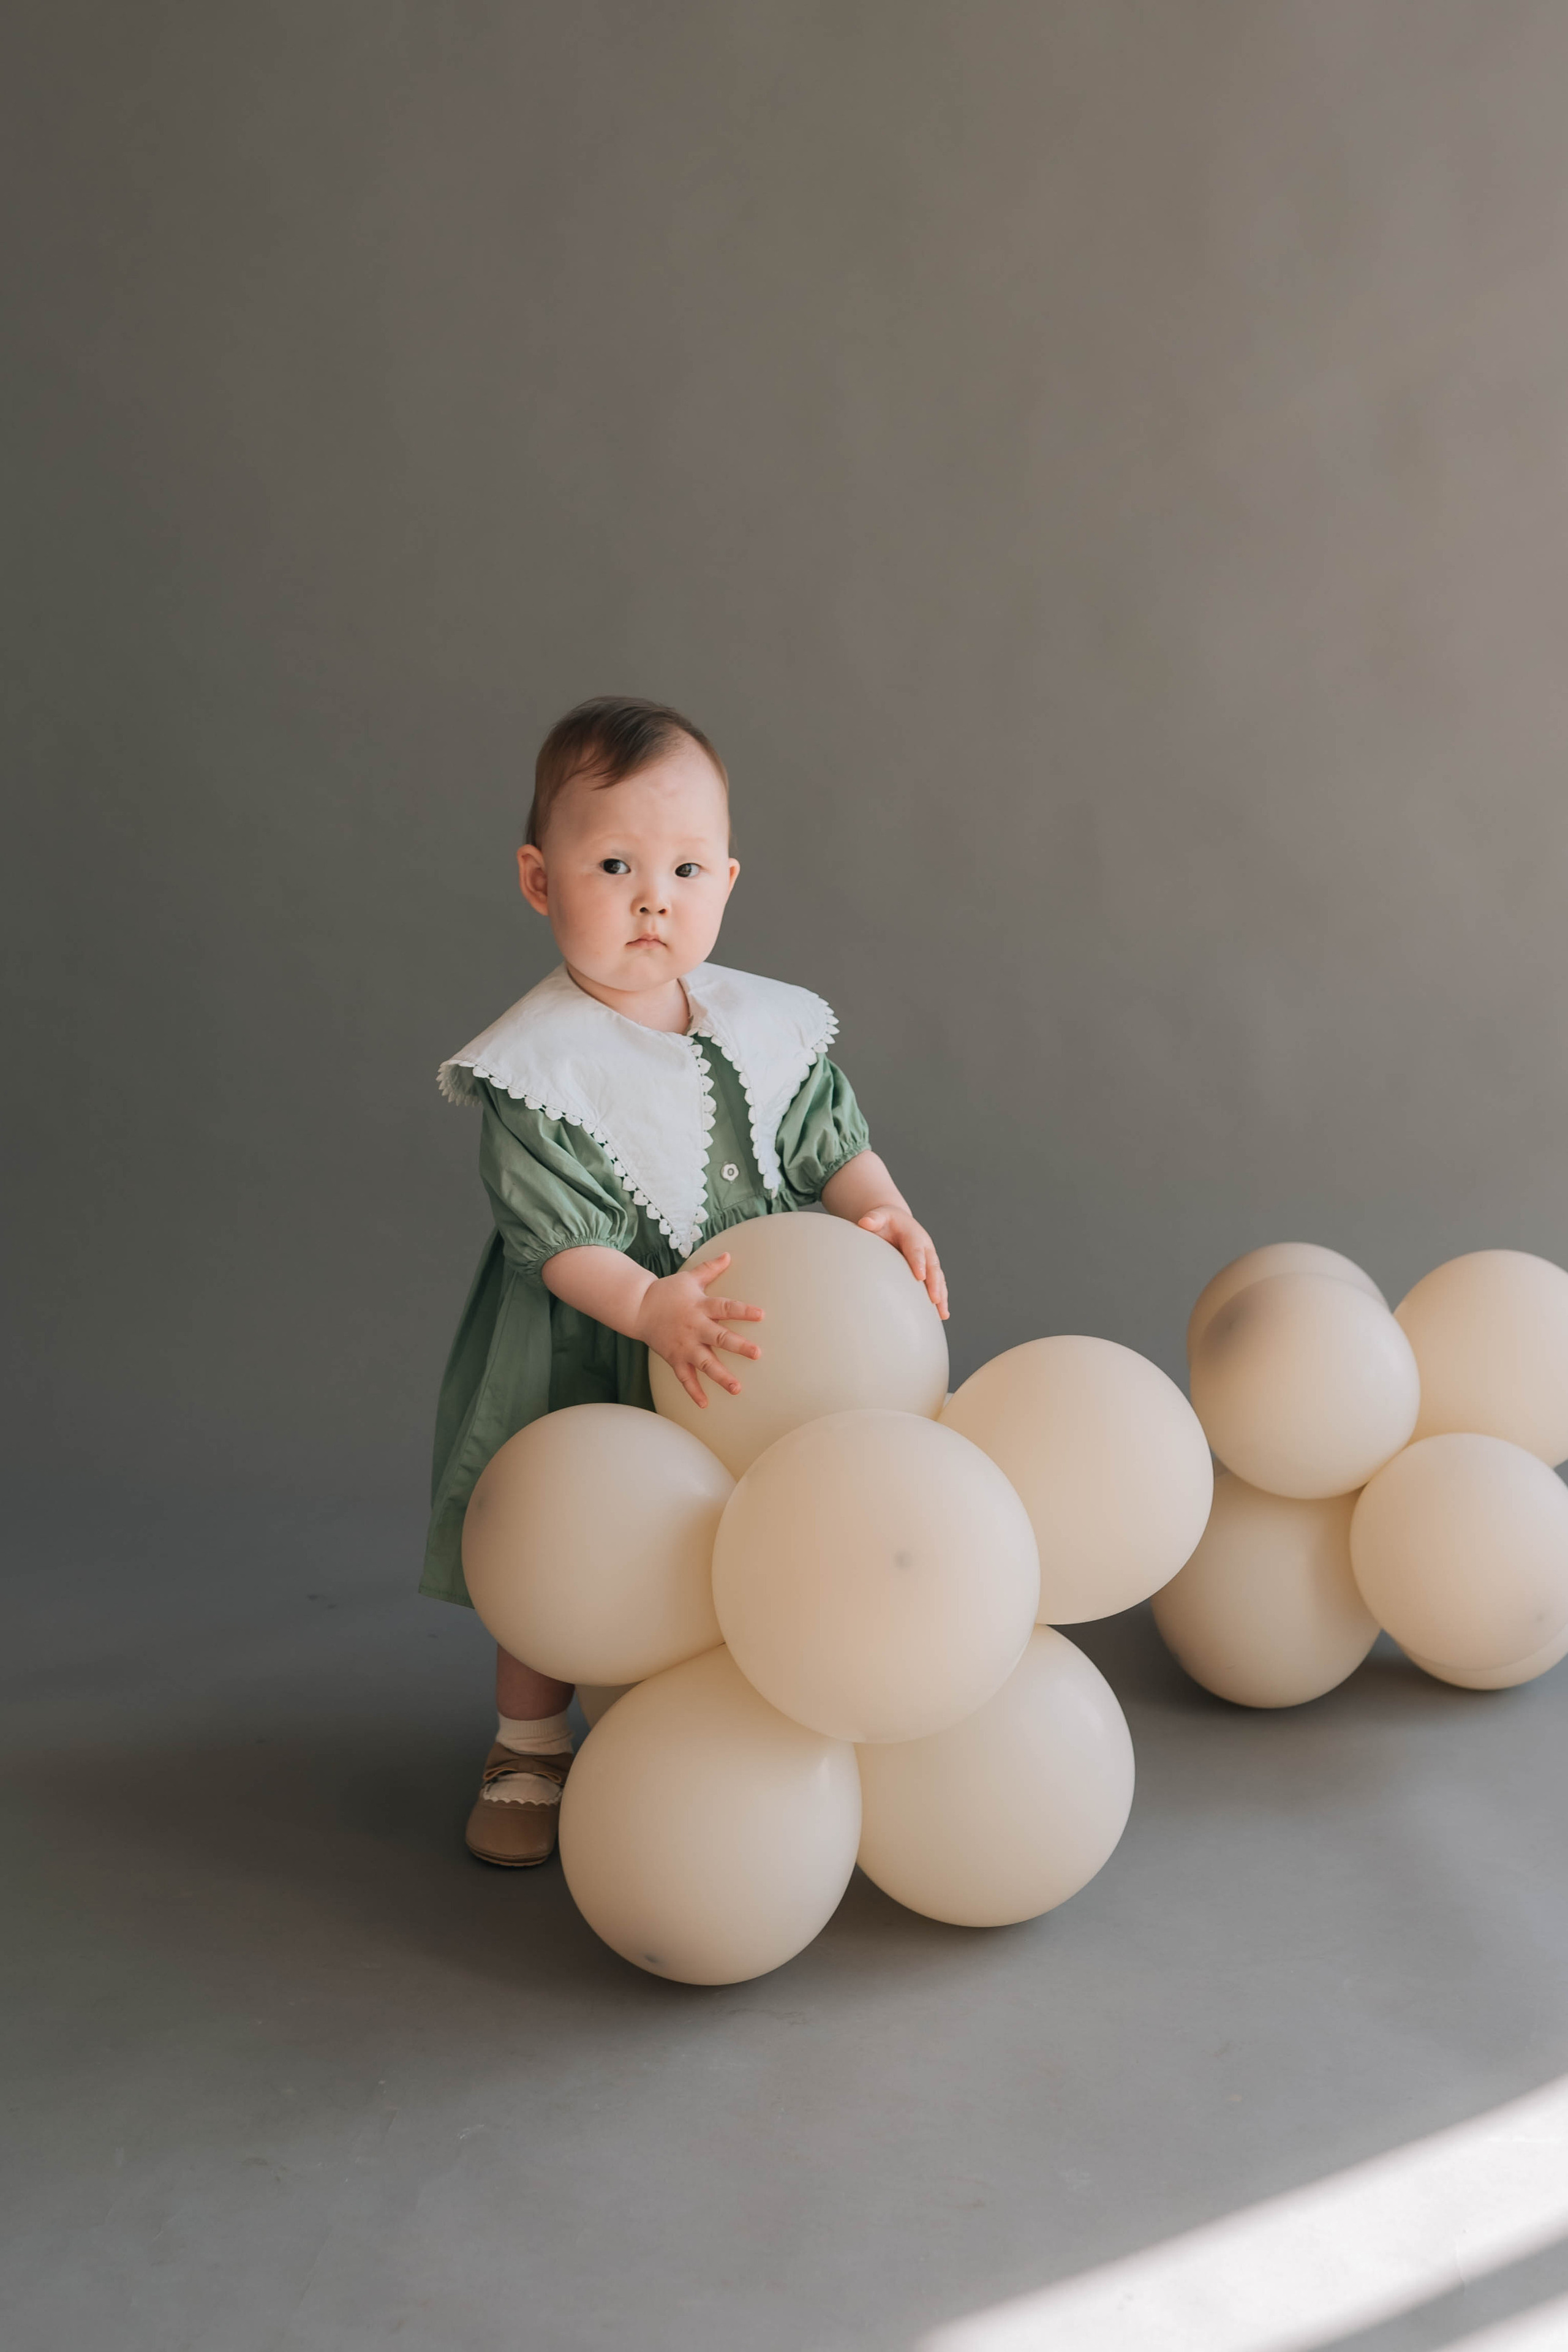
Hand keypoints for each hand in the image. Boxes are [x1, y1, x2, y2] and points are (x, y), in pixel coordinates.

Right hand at [634, 1251, 763, 1407]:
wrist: (637, 1307)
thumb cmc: (667, 1292)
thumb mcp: (689, 1278)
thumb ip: (710, 1269)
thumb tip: (729, 1255)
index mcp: (700, 1306)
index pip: (725, 1307)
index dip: (743, 1311)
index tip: (761, 1314)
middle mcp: (694, 1327)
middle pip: (719, 1337)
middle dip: (738, 1346)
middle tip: (757, 1354)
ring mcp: (684, 1346)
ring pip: (705, 1363)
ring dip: (721, 1376)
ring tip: (737, 1389)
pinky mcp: (674, 1358)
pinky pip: (685, 1378)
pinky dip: (694, 1392)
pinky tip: (706, 1404)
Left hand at [857, 1207, 948, 1319]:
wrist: (897, 1222)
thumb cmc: (886, 1221)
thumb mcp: (880, 1216)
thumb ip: (874, 1219)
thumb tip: (865, 1223)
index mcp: (914, 1235)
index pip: (916, 1250)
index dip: (919, 1262)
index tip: (920, 1276)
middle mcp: (926, 1248)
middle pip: (933, 1267)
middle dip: (934, 1283)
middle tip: (935, 1299)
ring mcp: (929, 1260)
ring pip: (938, 1278)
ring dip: (941, 1295)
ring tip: (942, 1314)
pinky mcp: (929, 1270)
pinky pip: (937, 1285)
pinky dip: (940, 1299)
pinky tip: (941, 1315)